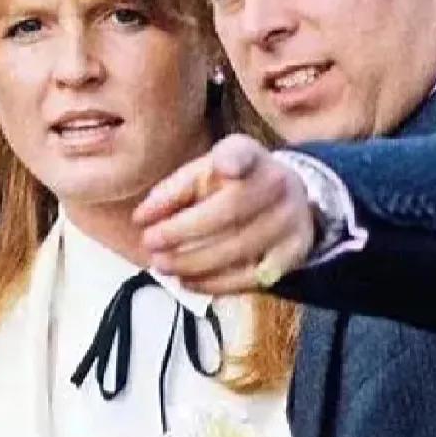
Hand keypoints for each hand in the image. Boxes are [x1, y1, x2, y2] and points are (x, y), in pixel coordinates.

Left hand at [135, 134, 315, 294]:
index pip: (244, 153)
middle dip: (183, 231)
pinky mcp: (292, 253)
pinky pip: (249, 276)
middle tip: (150, 243)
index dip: (235, 160)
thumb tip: (142, 218)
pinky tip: (186, 280)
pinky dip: (212, 283)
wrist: (285, 202)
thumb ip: (172, 192)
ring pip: (238, 249)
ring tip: (162, 264)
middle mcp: (278, 184)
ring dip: (192, 261)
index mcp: (251, 155)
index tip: (224, 166)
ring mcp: (290, 220)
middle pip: (230, 211)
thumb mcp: (202, 176)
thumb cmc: (232, 187)